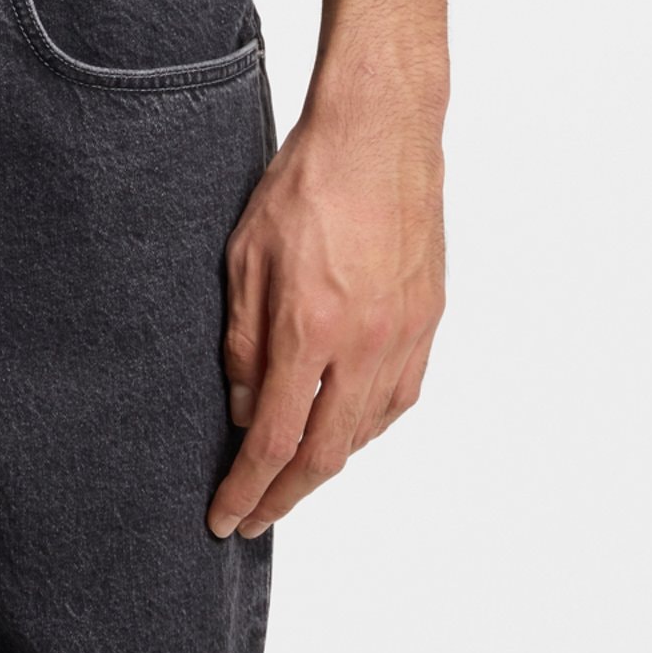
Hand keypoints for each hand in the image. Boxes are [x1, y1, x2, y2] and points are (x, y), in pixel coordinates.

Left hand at [207, 91, 445, 541]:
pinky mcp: (428, 322)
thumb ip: (242, 340)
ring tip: (288, 479)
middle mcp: (364, 345)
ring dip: (324, 467)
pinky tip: (342, 430)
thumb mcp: (245, 255)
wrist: (380, 134)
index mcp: (310, 327)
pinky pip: (397, 400)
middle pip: (323, 454)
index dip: (246, 488)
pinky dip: (365, 429)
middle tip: (252, 517)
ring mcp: (403, 337)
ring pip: (364, 434)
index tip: (224, 518)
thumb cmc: (305, 183)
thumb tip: (242, 411)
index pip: (272, 438)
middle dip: (282, 497)